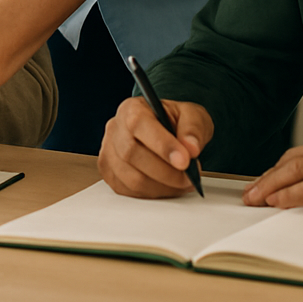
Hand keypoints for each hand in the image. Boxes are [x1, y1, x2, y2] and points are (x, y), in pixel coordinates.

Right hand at [98, 96, 212, 197]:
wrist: (166, 132)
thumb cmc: (176, 122)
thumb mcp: (192, 115)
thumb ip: (193, 129)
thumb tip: (191, 148)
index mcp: (132, 108)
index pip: (138, 124)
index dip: (161, 145)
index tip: (184, 161)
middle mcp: (116, 128)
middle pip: (131, 154)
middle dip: (166, 172)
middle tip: (189, 177)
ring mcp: (109, 151)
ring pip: (131, 177)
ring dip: (162, 186)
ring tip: (180, 181)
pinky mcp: (110, 172)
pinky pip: (130, 191)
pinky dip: (153, 193)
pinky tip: (166, 184)